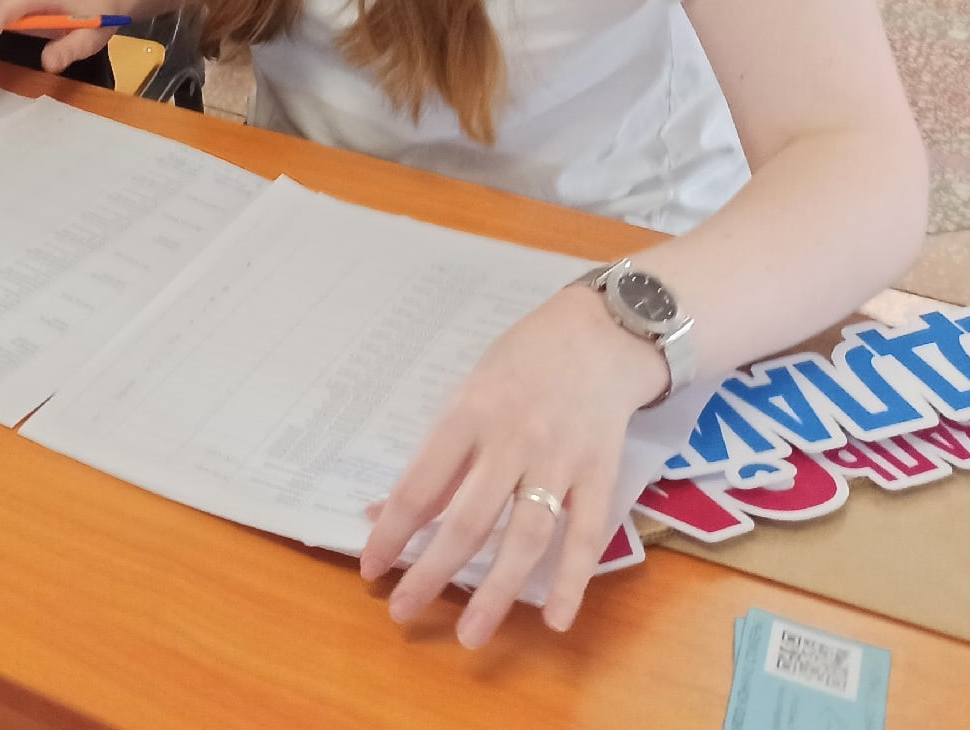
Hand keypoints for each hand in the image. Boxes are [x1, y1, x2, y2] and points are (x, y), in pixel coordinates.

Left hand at [358, 286, 669, 645]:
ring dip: (497, 591)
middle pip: (469, 520)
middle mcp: (513, 441)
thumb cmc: (521, 361)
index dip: (393, 531)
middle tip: (402, 612)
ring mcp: (560, 461)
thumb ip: (441, 454)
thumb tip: (389, 507)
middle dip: (432, 572)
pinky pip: (586, 536)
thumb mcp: (468, 391)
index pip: (421, 484)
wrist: (599, 335)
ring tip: (472, 634)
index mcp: (469, 414)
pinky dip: (571, 580)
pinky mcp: (600, 475)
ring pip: (526, 536)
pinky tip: (554, 619)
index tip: (369, 567)